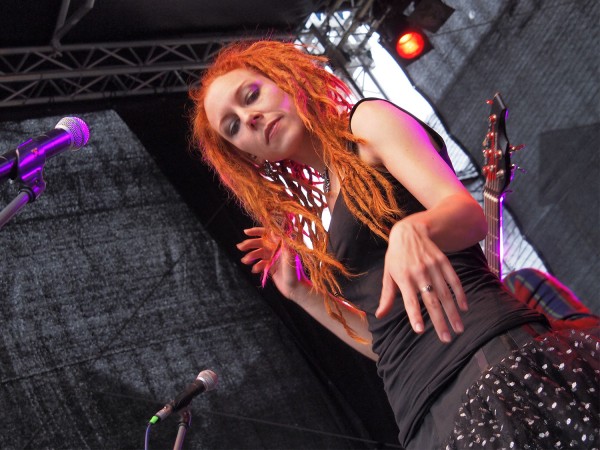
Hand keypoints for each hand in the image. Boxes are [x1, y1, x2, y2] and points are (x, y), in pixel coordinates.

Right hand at [236, 227, 301, 298]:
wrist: (295, 289)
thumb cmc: (295, 272)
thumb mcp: (289, 256)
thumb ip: (282, 243)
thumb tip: (272, 231)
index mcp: (281, 244)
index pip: (268, 233)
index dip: (256, 231)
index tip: (246, 232)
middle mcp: (277, 249)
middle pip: (260, 243)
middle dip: (249, 244)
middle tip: (240, 247)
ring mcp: (273, 258)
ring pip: (258, 253)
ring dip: (251, 256)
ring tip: (245, 261)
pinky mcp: (270, 267)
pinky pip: (260, 264)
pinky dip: (256, 266)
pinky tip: (255, 270)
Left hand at [376, 220, 467, 342]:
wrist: (409, 232)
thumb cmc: (396, 257)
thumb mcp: (388, 274)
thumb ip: (387, 296)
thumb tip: (379, 315)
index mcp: (403, 277)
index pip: (409, 300)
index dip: (415, 314)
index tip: (420, 330)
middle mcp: (419, 273)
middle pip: (431, 300)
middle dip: (439, 321)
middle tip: (446, 339)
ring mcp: (433, 267)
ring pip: (445, 293)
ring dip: (453, 312)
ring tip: (458, 329)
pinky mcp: (443, 262)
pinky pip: (454, 280)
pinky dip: (460, 294)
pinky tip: (464, 307)